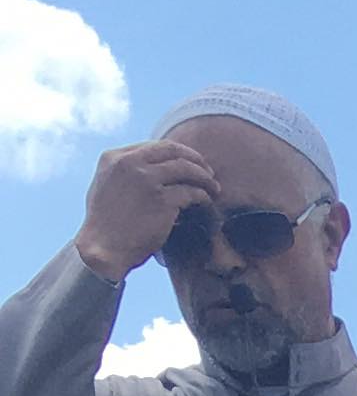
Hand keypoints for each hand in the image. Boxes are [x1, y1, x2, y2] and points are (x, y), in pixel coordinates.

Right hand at [74, 137, 216, 279]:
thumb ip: (122, 172)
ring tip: (214, 188)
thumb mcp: (104, 185)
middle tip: (208, 172)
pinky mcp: (162, 201)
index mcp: (115, 157)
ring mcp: (147, 180)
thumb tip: (144, 166)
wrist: (103, 249)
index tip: (190, 162)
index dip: (177, 153)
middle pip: (173, 151)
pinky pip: (192, 193)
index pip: (154, 147)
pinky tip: (208, 204)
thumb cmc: (103, 225)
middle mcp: (130, 163)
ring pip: (186, 169)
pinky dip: (204, 197)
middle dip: (195, 159)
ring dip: (205, 177)